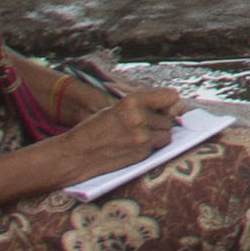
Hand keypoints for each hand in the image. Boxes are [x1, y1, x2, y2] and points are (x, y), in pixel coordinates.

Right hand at [56, 90, 177, 175]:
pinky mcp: (141, 153)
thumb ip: (141, 104)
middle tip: (145, 124)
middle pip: (169, 117)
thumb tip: (173, 106)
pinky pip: (158, 147)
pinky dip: (152, 146)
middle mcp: (139, 118)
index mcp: (131, 101)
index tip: (165, 105)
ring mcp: (142, 137)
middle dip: (160, 120)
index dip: (168, 101)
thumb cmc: (93, 129)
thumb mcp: (115, 108)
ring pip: (167, 134)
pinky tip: (136, 144)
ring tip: (141, 135)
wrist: (76, 154)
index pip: (169, 96)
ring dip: (158, 134)